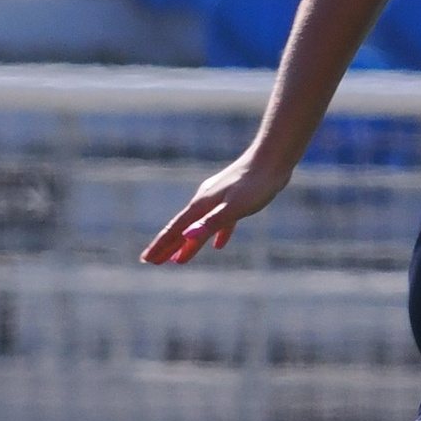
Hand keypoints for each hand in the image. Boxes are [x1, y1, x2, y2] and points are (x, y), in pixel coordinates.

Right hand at [141, 150, 292, 265]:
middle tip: (152, 261)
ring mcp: (219, 198)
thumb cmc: (256, 184)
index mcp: (202, 204)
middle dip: (167, 246)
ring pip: (198, 225)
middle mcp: (205, 200)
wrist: (273, 158)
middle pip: (182, 228)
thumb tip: (187, 236)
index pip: (176, 229)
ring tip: (179, 259)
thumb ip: (211, 222)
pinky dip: (215, 234)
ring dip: (188, 243)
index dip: (161, 246)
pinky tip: (218, 245)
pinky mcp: (234, 198)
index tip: (147, 260)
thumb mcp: (234, 208)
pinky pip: (219, 221)